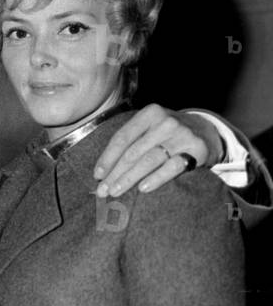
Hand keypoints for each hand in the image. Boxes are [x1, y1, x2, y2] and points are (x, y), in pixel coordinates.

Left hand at [94, 105, 216, 196]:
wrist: (207, 131)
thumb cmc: (168, 134)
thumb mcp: (150, 127)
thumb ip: (130, 142)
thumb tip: (102, 171)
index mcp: (150, 114)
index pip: (122, 138)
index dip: (107, 158)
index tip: (97, 175)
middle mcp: (165, 122)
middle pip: (133, 152)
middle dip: (115, 173)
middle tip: (102, 190)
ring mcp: (181, 136)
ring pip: (149, 160)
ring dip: (129, 178)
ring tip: (115, 191)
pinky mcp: (196, 151)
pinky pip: (172, 167)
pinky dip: (156, 178)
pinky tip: (143, 188)